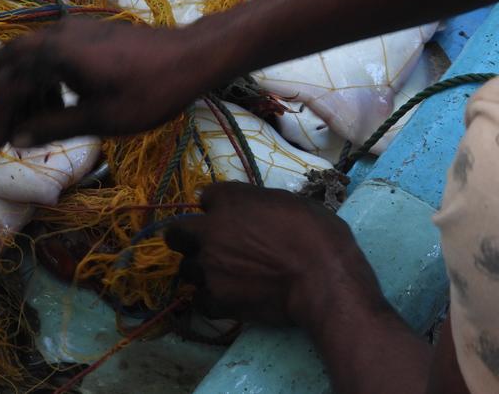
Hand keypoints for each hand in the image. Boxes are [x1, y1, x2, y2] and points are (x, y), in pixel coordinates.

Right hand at [0, 16, 220, 148]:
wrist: (192, 57)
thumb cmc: (149, 91)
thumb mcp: (99, 119)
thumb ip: (53, 127)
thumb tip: (18, 139)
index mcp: (54, 53)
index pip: (10, 85)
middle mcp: (57, 33)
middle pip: (10, 63)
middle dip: (7, 98)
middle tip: (16, 132)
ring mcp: (74, 28)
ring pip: (31, 56)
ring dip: (29, 89)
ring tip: (44, 123)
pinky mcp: (89, 31)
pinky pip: (52, 52)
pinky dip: (48, 77)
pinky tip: (64, 102)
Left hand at [164, 183, 385, 329]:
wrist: (322, 278)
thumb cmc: (316, 233)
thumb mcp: (289, 201)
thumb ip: (259, 203)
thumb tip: (254, 209)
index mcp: (228, 200)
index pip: (206, 197)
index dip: (216, 208)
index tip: (228, 216)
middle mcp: (209, 231)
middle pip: (176, 233)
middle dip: (187, 238)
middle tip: (209, 246)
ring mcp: (208, 266)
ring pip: (186, 268)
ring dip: (201, 271)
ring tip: (224, 277)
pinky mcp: (215, 299)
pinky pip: (199, 301)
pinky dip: (211, 301)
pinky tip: (229, 299)